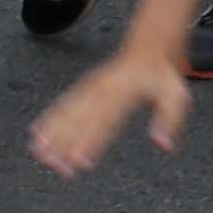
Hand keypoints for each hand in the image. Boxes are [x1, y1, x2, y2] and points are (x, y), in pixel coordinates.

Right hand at [32, 45, 192, 175]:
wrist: (147, 48)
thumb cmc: (161, 76)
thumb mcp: (176, 96)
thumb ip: (169, 120)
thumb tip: (163, 146)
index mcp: (123, 93)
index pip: (104, 123)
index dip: (91, 143)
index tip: (79, 162)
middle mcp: (101, 90)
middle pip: (79, 120)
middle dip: (63, 144)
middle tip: (51, 164)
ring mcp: (90, 88)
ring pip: (66, 112)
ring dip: (50, 133)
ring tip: (37, 152)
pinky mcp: (84, 88)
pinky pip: (63, 104)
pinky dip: (49, 118)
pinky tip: (36, 132)